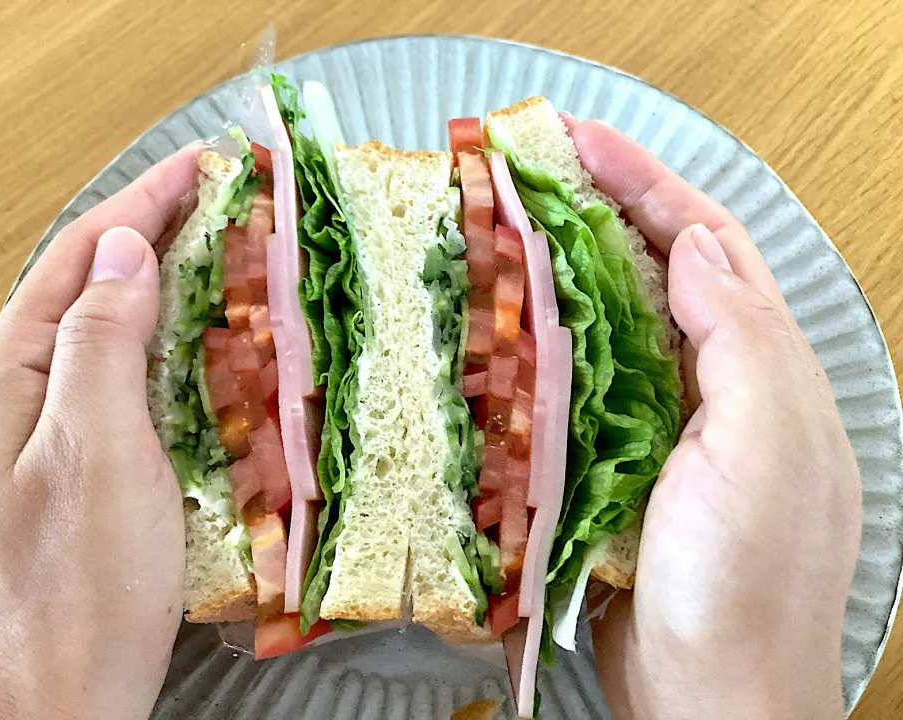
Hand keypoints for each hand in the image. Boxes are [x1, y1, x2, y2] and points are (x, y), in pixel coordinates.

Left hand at [0, 146, 201, 718]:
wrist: (63, 681)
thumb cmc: (79, 577)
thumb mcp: (95, 447)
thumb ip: (102, 339)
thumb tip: (126, 248)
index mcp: (10, 371)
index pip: (82, 255)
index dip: (146, 201)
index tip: (206, 163)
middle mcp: (24, 386)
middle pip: (95, 281)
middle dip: (160, 229)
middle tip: (229, 198)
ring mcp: (55, 422)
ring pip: (115, 325)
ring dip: (170, 280)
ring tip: (228, 250)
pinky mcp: (91, 455)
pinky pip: (131, 373)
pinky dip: (173, 339)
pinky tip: (210, 338)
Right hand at [563, 119, 861, 719]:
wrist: (709, 697)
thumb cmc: (742, 583)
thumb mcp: (762, 450)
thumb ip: (740, 341)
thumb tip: (696, 244)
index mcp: (766, 369)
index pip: (709, 245)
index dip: (648, 183)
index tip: (581, 141)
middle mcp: (723, 386)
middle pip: (662, 272)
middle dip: (605, 211)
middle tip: (535, 171)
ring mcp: (671, 425)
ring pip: (621, 325)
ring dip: (573, 272)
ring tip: (515, 231)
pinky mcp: (625, 465)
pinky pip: (588, 386)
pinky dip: (555, 347)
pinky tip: (516, 330)